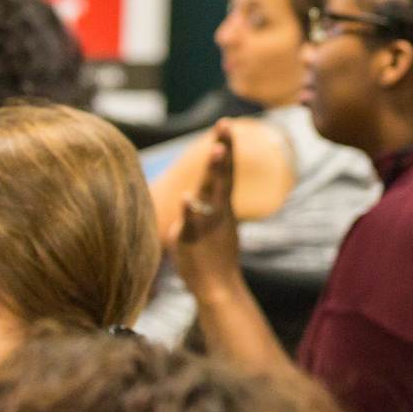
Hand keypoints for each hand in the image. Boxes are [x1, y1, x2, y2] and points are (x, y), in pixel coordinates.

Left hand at [173, 123, 240, 292]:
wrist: (218, 287)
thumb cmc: (212, 256)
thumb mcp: (212, 225)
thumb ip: (204, 207)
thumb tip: (195, 193)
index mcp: (221, 205)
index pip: (226, 170)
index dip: (225, 147)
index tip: (224, 124)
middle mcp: (218, 210)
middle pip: (223, 173)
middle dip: (224, 148)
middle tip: (224, 124)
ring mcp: (207, 223)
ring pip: (212, 192)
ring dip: (214, 171)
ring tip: (216, 150)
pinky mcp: (192, 238)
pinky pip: (192, 222)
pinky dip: (190, 210)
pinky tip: (186, 197)